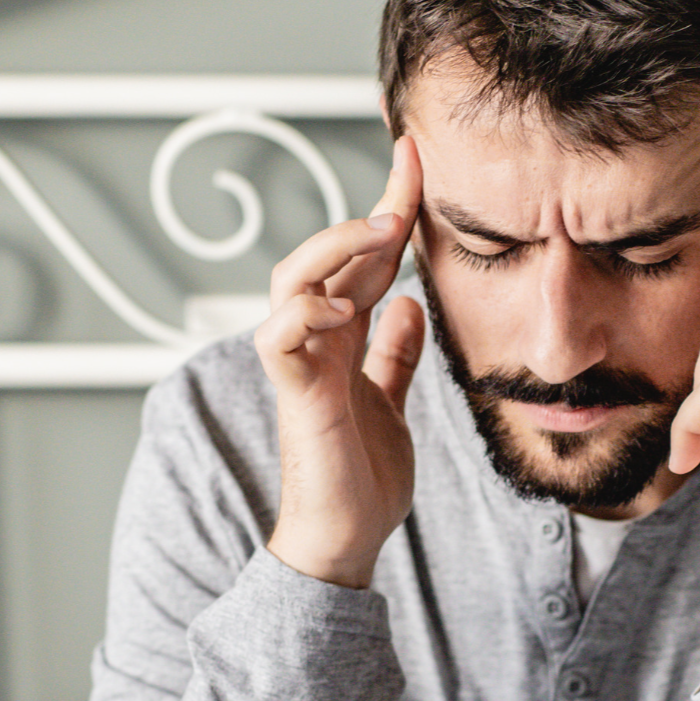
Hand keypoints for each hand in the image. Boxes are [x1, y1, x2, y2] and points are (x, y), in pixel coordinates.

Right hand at [254, 137, 424, 588]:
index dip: (388, 211)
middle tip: (407, 185)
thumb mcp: (392, 402)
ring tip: (381, 233)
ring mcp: (301, 367)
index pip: (363, 263)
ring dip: (333, 250)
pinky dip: (304, 314)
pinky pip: (281, 340)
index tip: (418, 162)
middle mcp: (316, 345)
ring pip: (292, 284)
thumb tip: (409, 305)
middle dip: (364, 215)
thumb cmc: (363, 477)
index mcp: (342, 342)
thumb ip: (394, 356)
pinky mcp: (296, 397)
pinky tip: (344, 309)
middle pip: (324, 259)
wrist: (346, 538)